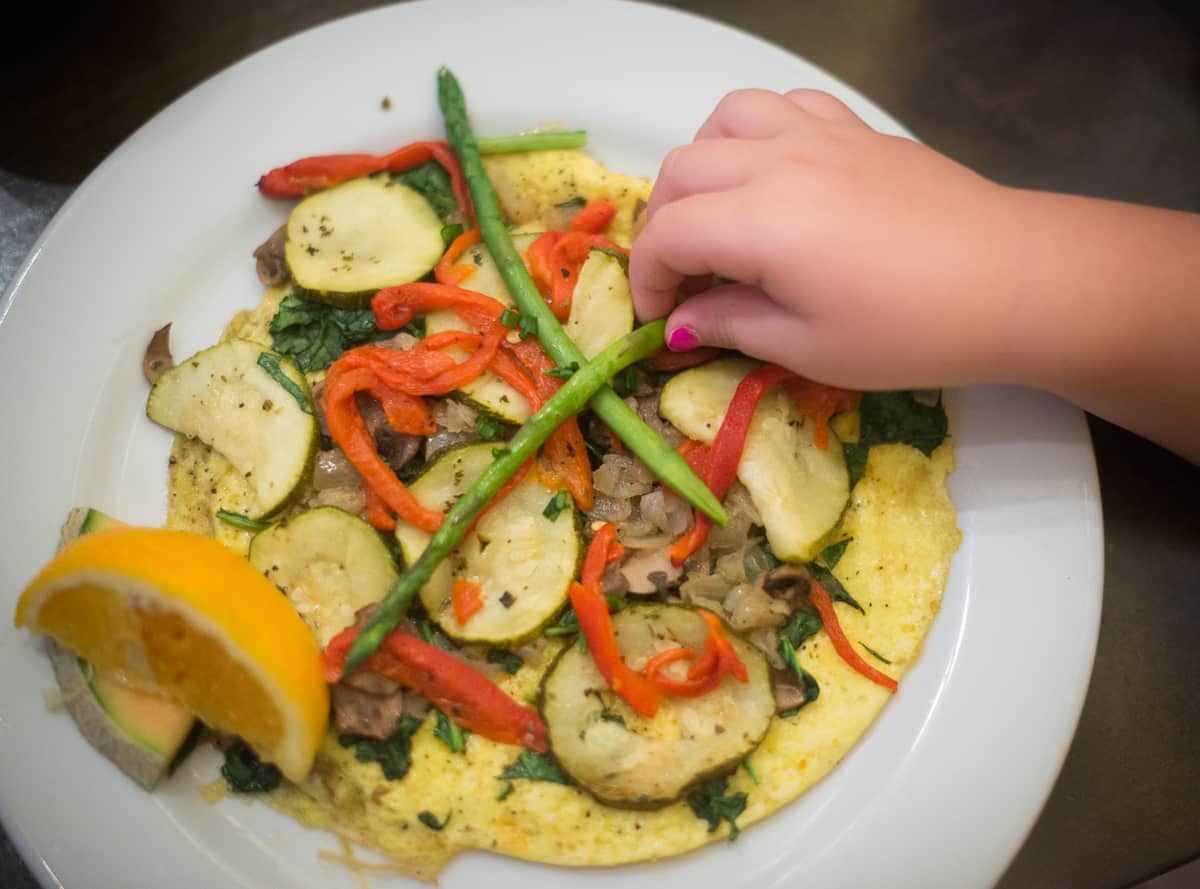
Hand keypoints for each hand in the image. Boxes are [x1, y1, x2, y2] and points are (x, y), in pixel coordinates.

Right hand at [630, 88, 1023, 389]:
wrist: (1014, 281)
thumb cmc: (912, 328)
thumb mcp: (810, 347)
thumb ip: (733, 326)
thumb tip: (681, 324)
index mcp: (762, 221)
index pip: (668, 234)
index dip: (648, 279)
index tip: (660, 320)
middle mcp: (780, 162)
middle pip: (683, 171)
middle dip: (664, 227)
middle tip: (683, 280)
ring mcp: (821, 137)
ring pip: (727, 119)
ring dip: (702, 164)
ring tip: (716, 214)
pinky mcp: (858, 131)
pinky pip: (786, 106)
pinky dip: (757, 132)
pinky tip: (773, 173)